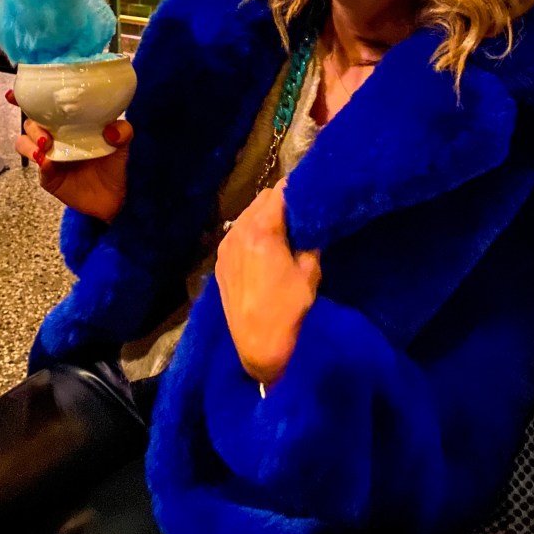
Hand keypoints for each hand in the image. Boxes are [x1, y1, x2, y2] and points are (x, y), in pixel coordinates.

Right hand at [7, 90, 131, 221]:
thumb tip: (111, 129)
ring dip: (30, 143)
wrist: (112, 198)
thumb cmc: (114, 164)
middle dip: (32, 124)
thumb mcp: (123, 143)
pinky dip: (40, 163)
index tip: (14, 95)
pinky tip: (48, 164)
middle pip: (29, 122)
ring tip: (44, 148)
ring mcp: (48, 155)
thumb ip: (122, 132)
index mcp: (69, 122)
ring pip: (24, 142)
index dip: (25, 98)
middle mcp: (55, 135)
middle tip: (46, 135)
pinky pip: (37, 166)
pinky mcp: (47, 175)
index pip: (44, 106)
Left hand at [215, 179, 320, 385]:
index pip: (280, 192)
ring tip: (284, 230)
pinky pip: (237, 233)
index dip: (297, 189)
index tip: (311, 192)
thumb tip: (313, 222)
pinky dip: (252, 231)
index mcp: (263, 230)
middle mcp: (239, 231)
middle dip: (281, 201)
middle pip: (262, 199)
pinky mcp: (220, 260)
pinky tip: (265, 246)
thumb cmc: (288, 309)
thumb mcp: (310, 272)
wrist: (257, 344)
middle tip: (301, 212)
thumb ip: (310, 240)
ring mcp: (226, 246)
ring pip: (247, 214)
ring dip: (266, 216)